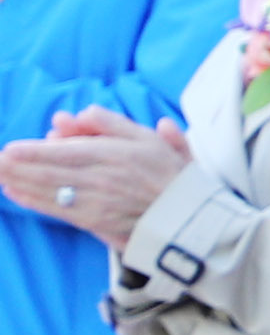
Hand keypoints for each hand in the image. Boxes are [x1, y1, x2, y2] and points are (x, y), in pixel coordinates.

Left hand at [0, 110, 185, 242]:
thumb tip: (82, 113)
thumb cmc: (170, 174)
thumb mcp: (151, 139)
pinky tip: (13, 193)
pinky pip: (57, 210)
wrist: (188, 217)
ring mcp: (97, 203)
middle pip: (50, 172)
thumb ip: (114, 123)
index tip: (9, 149)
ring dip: (18, 182)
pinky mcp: (95, 222)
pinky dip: (32, 201)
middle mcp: (103, 179)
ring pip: (49, 191)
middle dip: (16, 167)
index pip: (65, 153)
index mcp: (116, 155)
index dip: (34, 152)